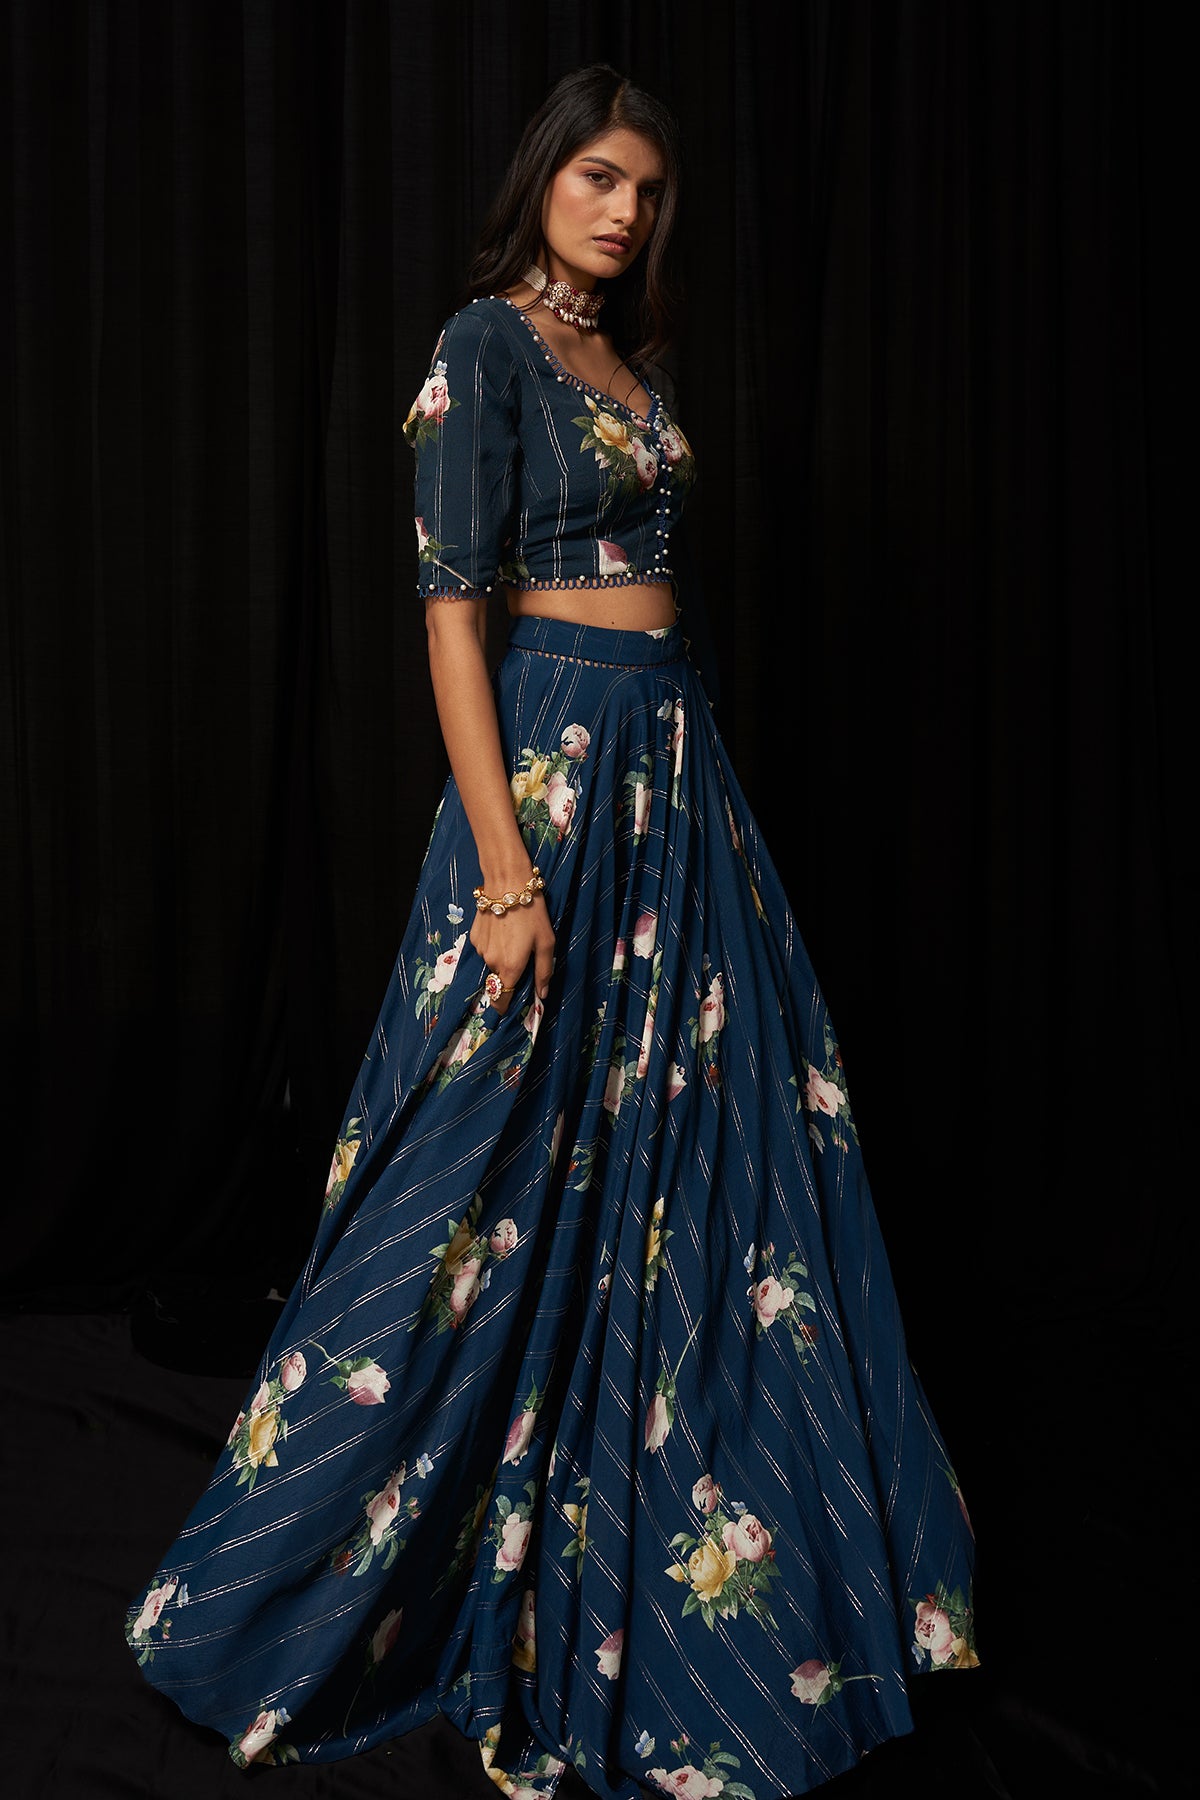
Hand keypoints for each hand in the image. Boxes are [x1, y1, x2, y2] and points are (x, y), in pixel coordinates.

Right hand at [470, 897, 554, 1013]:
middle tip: (523, 957)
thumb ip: (543, 971)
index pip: (500, 1000)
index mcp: (510, 968)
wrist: (507, 884)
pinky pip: (485, 950)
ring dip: (501, 958)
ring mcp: (480, 950)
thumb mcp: (546, 943)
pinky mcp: (474, 937)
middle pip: (499, 980)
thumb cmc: (532, 913)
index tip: (511, 1005)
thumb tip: (542, 994)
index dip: (505, 1006)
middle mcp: (491, 963)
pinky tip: (503, 929)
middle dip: (510, 975)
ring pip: (492, 964)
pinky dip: (493, 945)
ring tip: (514, 938)